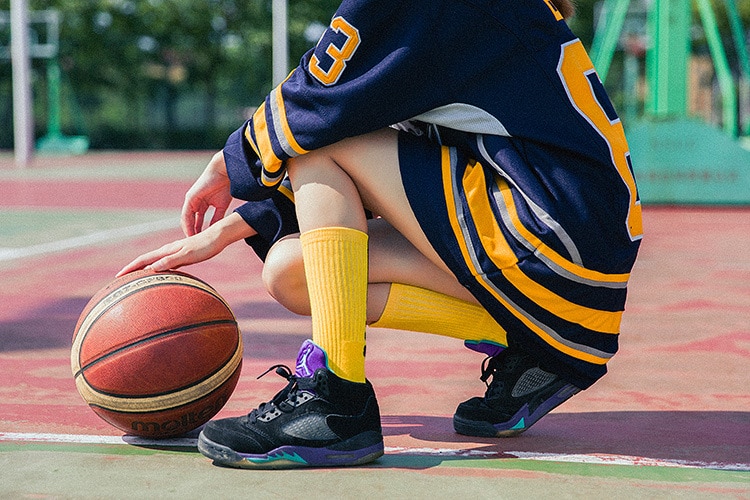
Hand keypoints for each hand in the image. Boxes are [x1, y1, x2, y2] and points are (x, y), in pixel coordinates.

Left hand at [116, 212, 256, 276]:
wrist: (216, 236)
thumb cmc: (203, 248)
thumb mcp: (187, 260)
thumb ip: (176, 265)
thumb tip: (165, 274)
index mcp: (168, 252)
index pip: (146, 260)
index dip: (133, 267)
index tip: (121, 276)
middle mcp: (168, 250)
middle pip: (145, 258)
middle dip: (130, 267)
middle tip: (117, 276)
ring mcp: (176, 251)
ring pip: (154, 258)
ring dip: (140, 265)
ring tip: (128, 273)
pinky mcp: (186, 253)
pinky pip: (171, 260)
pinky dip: (160, 264)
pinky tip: (153, 269)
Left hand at [181, 151, 233, 235]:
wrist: (225, 173)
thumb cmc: (226, 186)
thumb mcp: (222, 207)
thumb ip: (217, 218)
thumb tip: (216, 229)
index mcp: (202, 204)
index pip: (197, 221)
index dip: (198, 231)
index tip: (200, 243)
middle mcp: (195, 202)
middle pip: (190, 221)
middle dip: (192, 233)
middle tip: (193, 246)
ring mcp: (191, 200)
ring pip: (186, 219)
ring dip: (188, 231)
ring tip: (190, 243)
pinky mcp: (190, 198)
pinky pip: (186, 214)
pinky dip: (187, 224)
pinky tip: (189, 233)